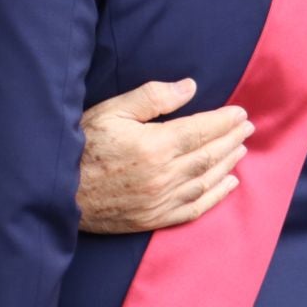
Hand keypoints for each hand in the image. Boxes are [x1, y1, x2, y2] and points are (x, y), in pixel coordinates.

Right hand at [77, 79, 251, 233]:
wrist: (58, 191)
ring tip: (241, 149)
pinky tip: (228, 185)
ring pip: (205, 181)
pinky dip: (216, 197)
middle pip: (208, 155)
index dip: (223, 121)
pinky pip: (194, 209)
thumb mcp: (111, 111)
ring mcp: (160, 200)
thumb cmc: (82, 145)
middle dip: (231, 139)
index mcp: (154, 146)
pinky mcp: (153, 218)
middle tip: (247, 128)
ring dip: (227, 164)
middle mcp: (163, 176)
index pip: (200, 131)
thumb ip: (152, 97)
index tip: (240, 113)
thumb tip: (189, 87)